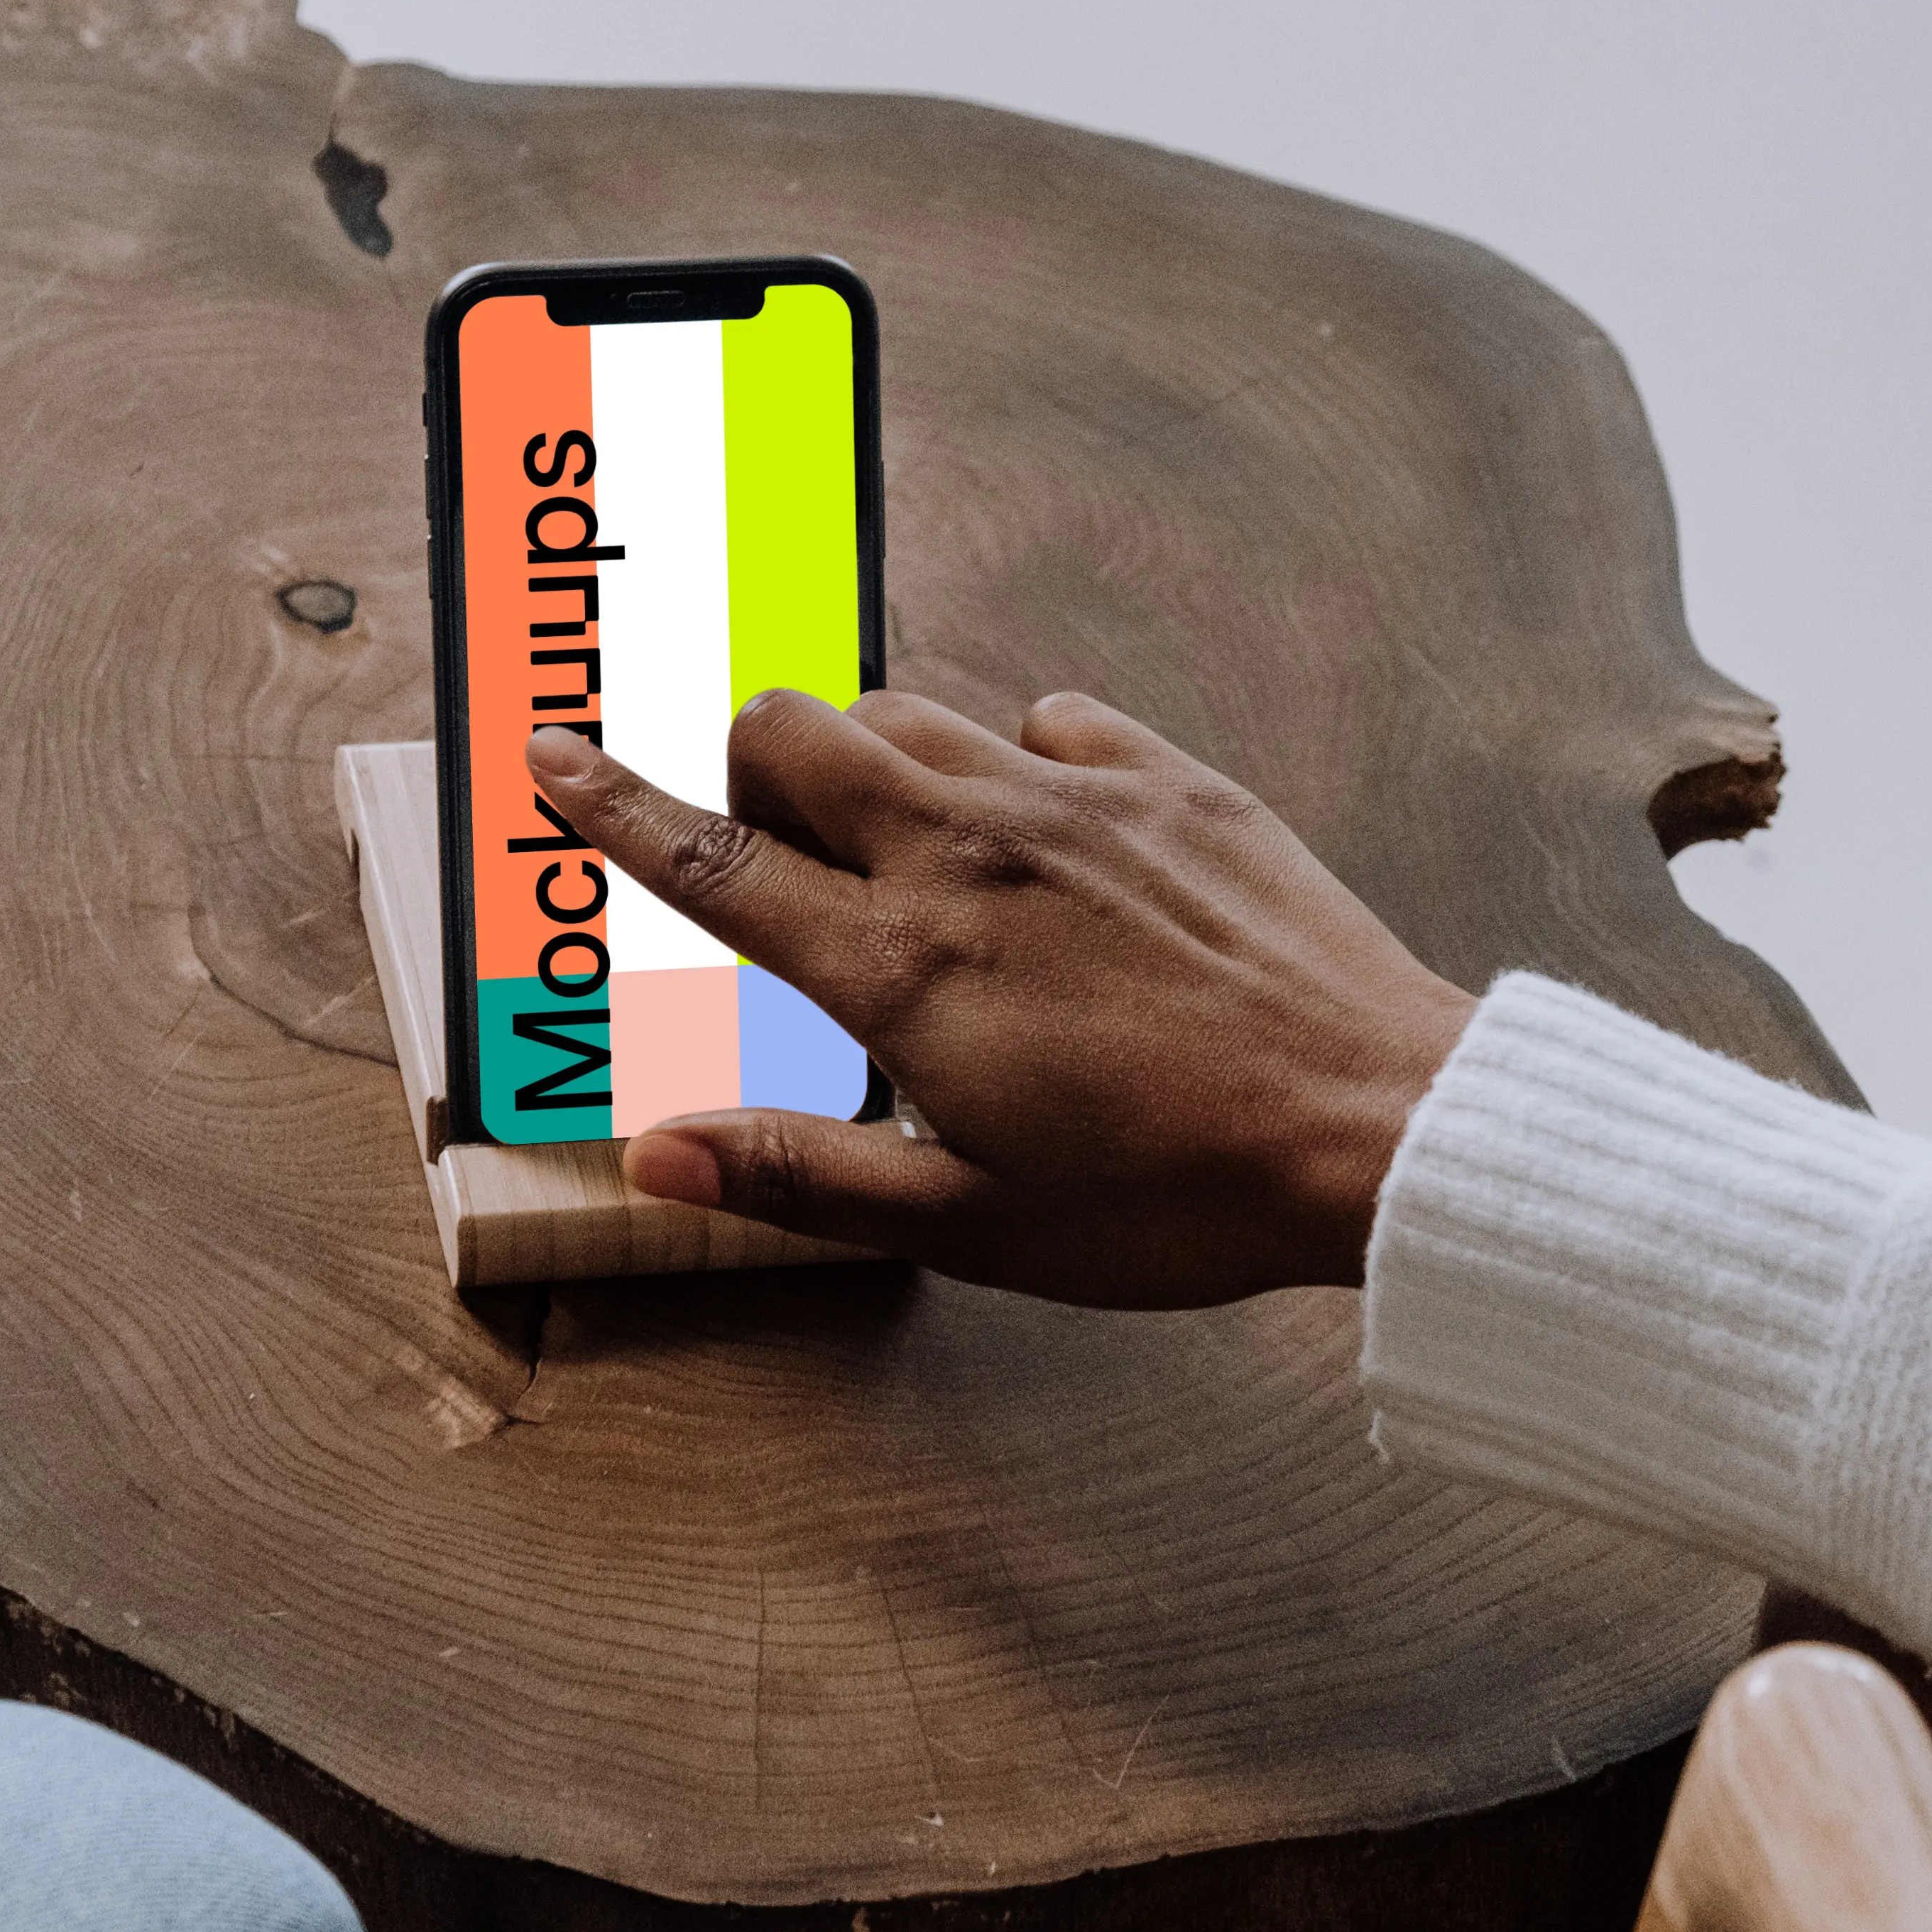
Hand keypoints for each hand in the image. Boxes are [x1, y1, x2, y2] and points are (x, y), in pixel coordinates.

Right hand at [522, 689, 1475, 1306]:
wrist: (1382, 1126)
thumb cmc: (1179, 1196)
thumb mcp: (970, 1221)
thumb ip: (801, 1173)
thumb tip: (653, 1152)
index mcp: (901, 964)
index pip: (711, 857)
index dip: (612, 803)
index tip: (550, 754)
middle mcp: (970, 851)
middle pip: (792, 728)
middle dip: (748, 765)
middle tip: (774, 846)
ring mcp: (1075, 801)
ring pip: (909, 709)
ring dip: (872, 760)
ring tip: (905, 852)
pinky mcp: (1173, 782)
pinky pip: (1049, 716)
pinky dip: (1016, 758)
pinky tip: (1047, 837)